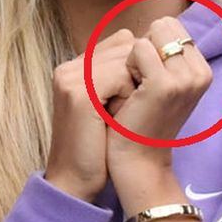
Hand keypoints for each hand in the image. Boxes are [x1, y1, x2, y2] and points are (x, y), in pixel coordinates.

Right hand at [44, 30, 136, 201]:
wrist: (75, 180)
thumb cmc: (98, 146)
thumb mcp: (108, 104)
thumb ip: (120, 76)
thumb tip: (152, 53)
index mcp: (75, 67)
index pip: (122, 40)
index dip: (138, 66)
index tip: (133, 97)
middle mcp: (70, 67)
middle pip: (126, 45)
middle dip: (138, 75)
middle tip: (126, 109)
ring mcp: (71, 77)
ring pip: (126, 59)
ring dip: (135, 86)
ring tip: (121, 114)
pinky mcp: (79, 93)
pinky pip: (122, 76)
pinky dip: (129, 96)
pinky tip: (119, 117)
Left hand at [106, 17, 212, 209]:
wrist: (136, 161)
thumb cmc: (140, 120)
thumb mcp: (163, 83)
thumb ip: (166, 54)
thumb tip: (158, 21)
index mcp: (203, 69)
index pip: (170, 27)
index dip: (149, 47)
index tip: (147, 81)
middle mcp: (201, 71)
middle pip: (162, 25)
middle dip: (142, 48)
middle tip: (139, 84)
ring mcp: (186, 78)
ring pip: (148, 36)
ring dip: (132, 59)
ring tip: (135, 90)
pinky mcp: (165, 84)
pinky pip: (137, 48)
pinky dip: (125, 67)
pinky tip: (129, 94)